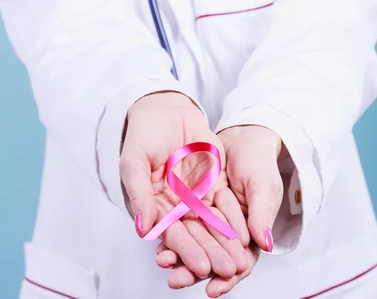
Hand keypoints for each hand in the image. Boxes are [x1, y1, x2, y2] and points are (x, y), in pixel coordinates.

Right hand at [120, 92, 249, 280]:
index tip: (200, 266)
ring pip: (213, 225)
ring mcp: (196, 196)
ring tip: (240, 262)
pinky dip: (234, 221)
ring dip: (225, 244)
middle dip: (212, 253)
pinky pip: (225, 205)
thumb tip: (142, 228)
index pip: (171, 234)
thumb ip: (139, 194)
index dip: (186, 250)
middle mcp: (176, 207)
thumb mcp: (134, 162)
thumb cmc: (144, 135)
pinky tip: (245, 236)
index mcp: (154, 207)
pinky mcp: (213, 184)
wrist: (166, 109)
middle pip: (196, 234)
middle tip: (228, 270)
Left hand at [155, 124, 284, 295]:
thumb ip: (261, 215)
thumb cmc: (259, 163)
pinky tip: (158, 238)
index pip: (238, 263)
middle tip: (176, 279)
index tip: (212, 289)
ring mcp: (209, 217)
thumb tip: (265, 244)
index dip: (226, 278)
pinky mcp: (195, 203)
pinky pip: (182, 220)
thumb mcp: (263, 187)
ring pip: (194, 241)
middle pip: (211, 256)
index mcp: (249, 233)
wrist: (244, 137)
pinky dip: (172, 230)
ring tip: (162, 260)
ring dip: (179, 253)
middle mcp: (227, 230)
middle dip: (193, 270)